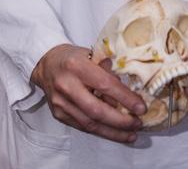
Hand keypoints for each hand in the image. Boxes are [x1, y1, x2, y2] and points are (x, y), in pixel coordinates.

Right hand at [30, 44, 145, 143]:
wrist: (46, 64)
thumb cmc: (74, 57)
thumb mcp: (92, 54)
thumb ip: (108, 69)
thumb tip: (128, 85)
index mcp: (77, 66)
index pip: (105, 85)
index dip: (125, 98)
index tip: (141, 107)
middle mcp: (67, 86)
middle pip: (96, 110)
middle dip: (120, 121)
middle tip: (138, 123)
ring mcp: (60, 102)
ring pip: (89, 124)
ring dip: (112, 132)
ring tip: (130, 134)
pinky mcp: (58, 114)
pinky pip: (82, 126)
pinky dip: (100, 131)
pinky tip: (114, 132)